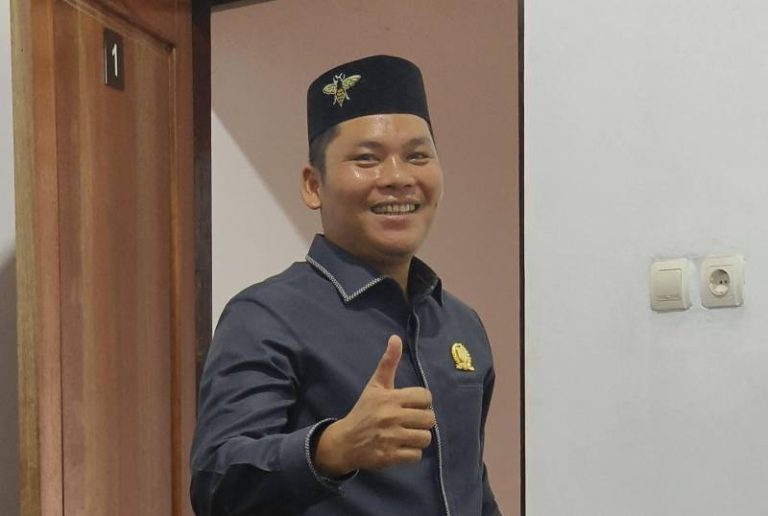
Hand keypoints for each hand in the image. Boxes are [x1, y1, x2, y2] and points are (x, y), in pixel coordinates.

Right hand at [313, 335, 434, 476]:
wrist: (345, 441)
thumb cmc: (364, 411)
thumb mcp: (375, 386)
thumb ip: (388, 362)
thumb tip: (396, 337)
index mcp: (390, 398)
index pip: (425, 396)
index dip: (422, 401)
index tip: (412, 405)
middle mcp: (391, 417)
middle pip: (429, 419)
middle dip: (423, 421)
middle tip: (411, 421)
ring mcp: (391, 438)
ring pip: (425, 438)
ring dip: (418, 438)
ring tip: (407, 435)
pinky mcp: (390, 456)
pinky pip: (416, 456)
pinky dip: (411, 453)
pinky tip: (401, 447)